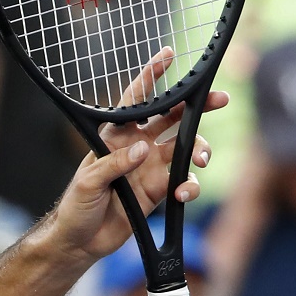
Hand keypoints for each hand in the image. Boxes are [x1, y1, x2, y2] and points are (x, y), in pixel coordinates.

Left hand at [44, 48, 223, 262]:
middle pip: (173, 118)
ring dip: (200, 150)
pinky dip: (190, 186)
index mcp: (115, 136)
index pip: (135, 100)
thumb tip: (143, 150)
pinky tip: (183, 194)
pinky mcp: (161, 190)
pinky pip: (185, 181)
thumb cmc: (75, 206)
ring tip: (201, 160)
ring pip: (187, 148)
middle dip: (198, 107)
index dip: (151, 76)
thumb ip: (114, 165)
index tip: (169, 54)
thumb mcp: (88, 182)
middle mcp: (137, 146)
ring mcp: (152, 167)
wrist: (80, 241)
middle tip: (220, 100)